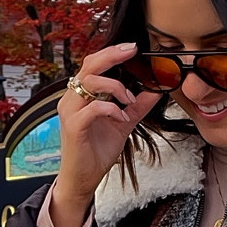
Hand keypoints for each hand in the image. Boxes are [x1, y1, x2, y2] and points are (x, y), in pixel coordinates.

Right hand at [49, 43, 160, 226]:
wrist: (84, 178)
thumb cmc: (96, 150)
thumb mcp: (123, 123)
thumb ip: (138, 106)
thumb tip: (156, 90)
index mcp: (81, 95)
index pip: (93, 64)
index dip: (111, 52)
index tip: (132, 48)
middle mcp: (72, 99)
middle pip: (89, 66)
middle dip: (112, 55)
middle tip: (132, 52)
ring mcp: (70, 112)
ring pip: (89, 83)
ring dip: (116, 87)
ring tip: (129, 101)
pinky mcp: (73, 126)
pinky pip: (93, 108)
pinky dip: (111, 108)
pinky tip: (122, 117)